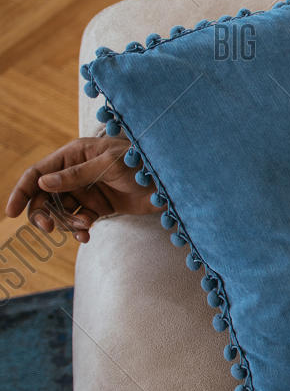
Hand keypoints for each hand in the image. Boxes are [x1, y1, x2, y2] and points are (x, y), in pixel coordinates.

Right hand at [6, 136, 154, 242]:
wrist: (172, 182)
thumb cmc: (142, 162)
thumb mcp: (109, 165)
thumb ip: (76, 175)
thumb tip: (42, 184)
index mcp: (74, 155)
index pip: (37, 173)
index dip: (22, 192)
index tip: (11, 213)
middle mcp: (75, 173)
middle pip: (44, 197)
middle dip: (43, 214)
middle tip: (50, 229)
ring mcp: (87, 190)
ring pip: (61, 212)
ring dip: (67, 223)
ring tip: (85, 226)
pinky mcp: (99, 206)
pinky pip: (79, 221)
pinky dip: (79, 230)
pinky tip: (86, 235)